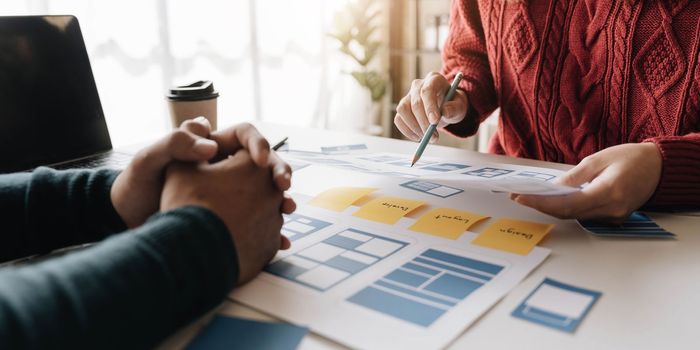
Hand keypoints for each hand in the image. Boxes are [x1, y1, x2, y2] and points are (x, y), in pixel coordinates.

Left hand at [111, 119, 295, 227]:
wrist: (127, 223)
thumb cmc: (135, 186)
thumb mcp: (150, 161)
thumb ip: (176, 144)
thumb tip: (211, 147)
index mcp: (209, 147)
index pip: (244, 136)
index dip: (258, 144)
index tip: (261, 160)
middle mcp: (224, 168)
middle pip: (263, 163)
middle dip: (279, 171)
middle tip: (283, 186)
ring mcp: (230, 194)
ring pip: (265, 192)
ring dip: (281, 199)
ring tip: (287, 210)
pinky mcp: (231, 218)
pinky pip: (258, 220)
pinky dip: (271, 229)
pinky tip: (280, 239)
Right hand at [160, 150, 284, 283]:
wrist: (195, 253)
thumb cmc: (188, 205)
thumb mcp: (181, 168)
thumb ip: (193, 151)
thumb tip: (205, 148)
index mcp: (254, 164)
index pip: (246, 153)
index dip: (228, 159)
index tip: (218, 169)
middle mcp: (273, 190)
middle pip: (259, 181)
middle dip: (243, 184)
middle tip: (224, 194)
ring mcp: (275, 219)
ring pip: (263, 209)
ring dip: (249, 210)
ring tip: (225, 219)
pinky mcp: (271, 244)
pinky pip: (263, 234)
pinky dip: (249, 234)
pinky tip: (232, 238)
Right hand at [394, 72, 468, 141]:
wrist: (446, 108)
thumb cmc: (453, 104)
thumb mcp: (460, 105)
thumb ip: (454, 108)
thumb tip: (444, 112)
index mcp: (434, 79)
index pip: (427, 91)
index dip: (429, 106)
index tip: (434, 122)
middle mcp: (418, 85)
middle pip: (415, 103)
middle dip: (424, 123)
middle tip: (433, 137)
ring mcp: (408, 96)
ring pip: (403, 110)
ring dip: (414, 127)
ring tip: (427, 137)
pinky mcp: (402, 108)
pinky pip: (398, 119)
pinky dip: (407, 131)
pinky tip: (418, 137)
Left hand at [511, 143, 662, 221]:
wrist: (660, 167)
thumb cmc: (631, 157)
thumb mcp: (598, 159)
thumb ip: (574, 176)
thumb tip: (552, 189)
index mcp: (608, 192)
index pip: (568, 204)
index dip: (542, 203)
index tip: (522, 198)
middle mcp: (612, 209)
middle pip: (568, 213)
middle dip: (541, 206)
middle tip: (519, 197)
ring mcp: (614, 216)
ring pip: (575, 216)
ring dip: (552, 208)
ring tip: (529, 197)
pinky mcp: (614, 216)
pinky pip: (585, 214)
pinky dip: (567, 208)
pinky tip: (551, 200)